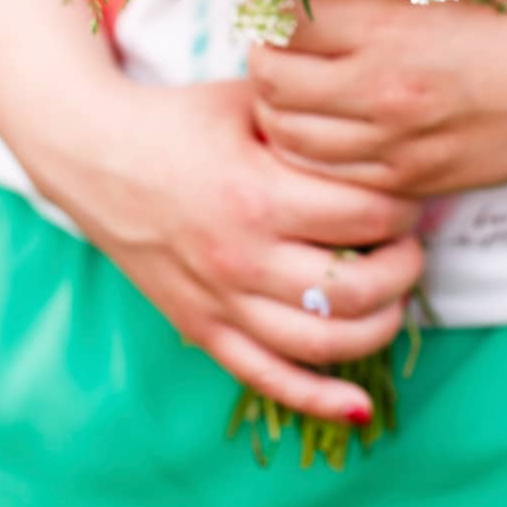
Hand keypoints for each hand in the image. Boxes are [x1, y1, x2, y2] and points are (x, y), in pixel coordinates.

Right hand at [30, 76, 423, 424]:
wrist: (95, 153)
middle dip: (404, 267)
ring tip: (393, 294)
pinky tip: (359, 406)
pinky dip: (318, 399)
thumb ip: (314, 118)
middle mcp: (240, 258)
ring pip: (322, 343)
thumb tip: (385, 133)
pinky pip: (266, 378)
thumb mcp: (250, 100)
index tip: (410, 194)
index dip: (404, 206)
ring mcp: (219, 301)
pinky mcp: (201, 328)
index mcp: (257, 194)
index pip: (366, 216)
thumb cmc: (181, 120)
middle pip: (355, 288)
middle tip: (410, 242)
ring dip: (378, 325)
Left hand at [249, 0, 506, 195]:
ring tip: (294, 91)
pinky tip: (327, 135)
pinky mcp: (413, 183)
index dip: (270, 5)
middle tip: (276, 45)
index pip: (284, 18)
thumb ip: (382, 0)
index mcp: (390, 29)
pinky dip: (312, 157)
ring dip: (278, 111)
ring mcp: (395, 146)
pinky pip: (329, 177)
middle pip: (271, 80)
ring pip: (288, 137)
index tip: (275, 0)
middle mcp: (382, 91)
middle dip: (262, 59)